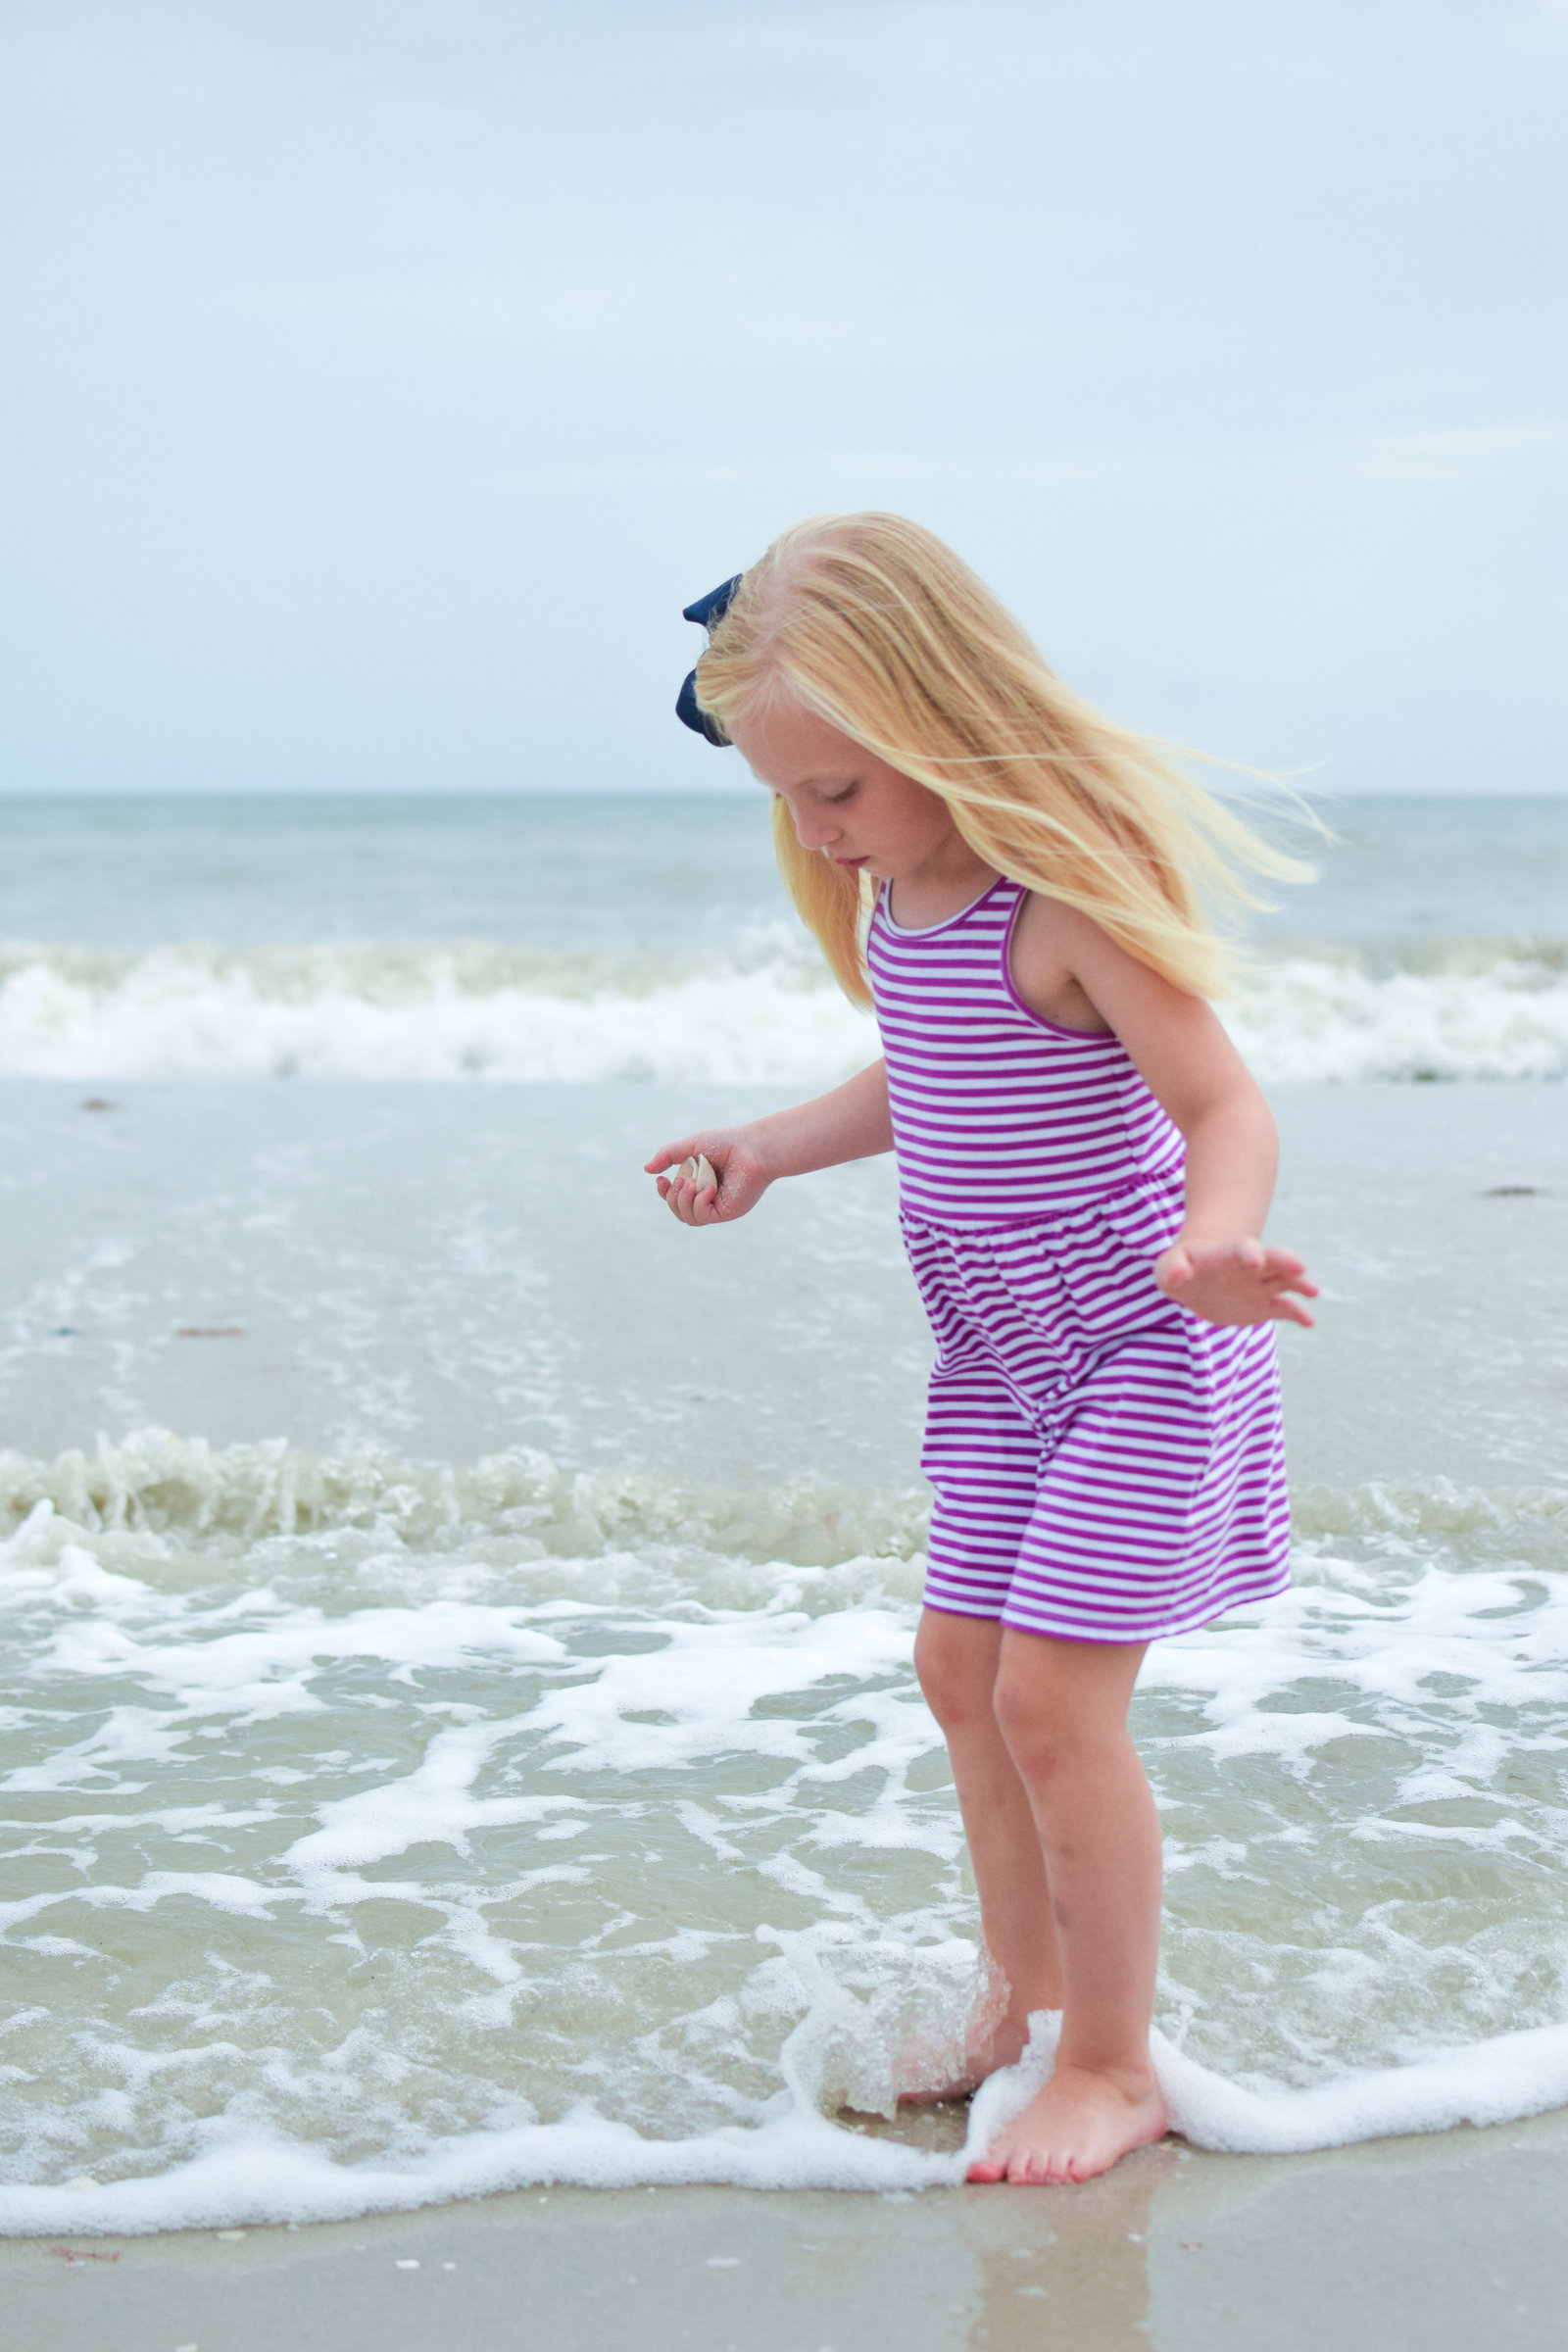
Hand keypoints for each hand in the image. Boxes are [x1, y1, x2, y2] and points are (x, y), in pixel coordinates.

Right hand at [644, 1129, 772, 1226]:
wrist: (753, 1148)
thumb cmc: (727, 1143)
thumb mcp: (691, 1145)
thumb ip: (669, 1155)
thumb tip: (646, 1169)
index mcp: (698, 1181)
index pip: (674, 1196)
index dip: (664, 1193)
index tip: (661, 1180)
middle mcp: (706, 1196)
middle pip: (678, 1210)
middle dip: (672, 1198)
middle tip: (681, 1181)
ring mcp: (717, 1205)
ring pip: (689, 1217)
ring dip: (683, 1202)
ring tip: (691, 1184)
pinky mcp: (727, 1211)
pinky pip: (704, 1217)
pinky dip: (699, 1204)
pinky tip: (707, 1189)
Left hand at [1154, 1237, 1316, 1327]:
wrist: (1195, 1276)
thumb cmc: (1180, 1268)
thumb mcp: (1168, 1268)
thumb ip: (1172, 1269)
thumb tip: (1179, 1275)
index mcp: (1226, 1254)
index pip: (1241, 1250)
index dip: (1249, 1253)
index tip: (1255, 1261)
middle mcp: (1249, 1267)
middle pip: (1273, 1259)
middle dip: (1285, 1261)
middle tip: (1299, 1267)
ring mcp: (1259, 1285)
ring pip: (1285, 1281)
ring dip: (1300, 1284)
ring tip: (1313, 1291)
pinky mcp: (1264, 1305)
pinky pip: (1285, 1308)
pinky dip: (1298, 1313)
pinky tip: (1309, 1321)